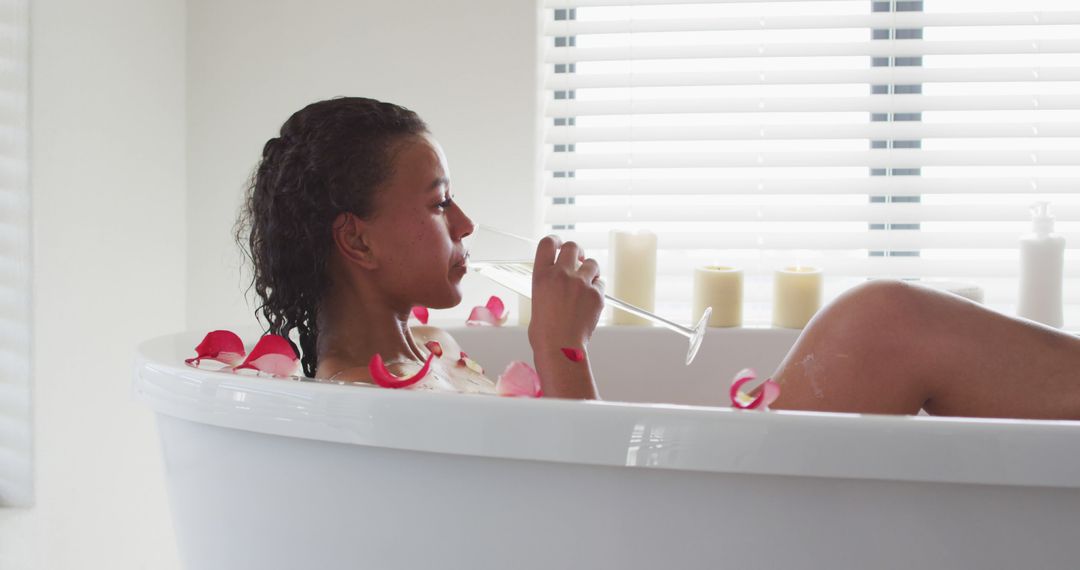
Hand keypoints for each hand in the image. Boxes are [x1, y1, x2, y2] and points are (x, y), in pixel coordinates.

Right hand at [528, 236, 604, 350]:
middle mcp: (561, 275)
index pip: (548, 243)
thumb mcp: (537, 300)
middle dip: (576, 252)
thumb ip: (548, 283)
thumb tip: (558, 279)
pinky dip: (597, 289)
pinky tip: (590, 300)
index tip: (559, 244)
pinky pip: (601, 284)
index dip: (555, 241)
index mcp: (542, 276)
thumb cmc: (544, 331)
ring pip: (592, 263)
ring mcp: (580, 284)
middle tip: (578, 259)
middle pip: (573, 247)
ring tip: (585, 283)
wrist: (559, 347)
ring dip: (590, 270)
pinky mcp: (596, 295)